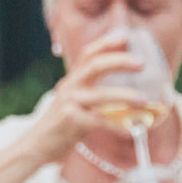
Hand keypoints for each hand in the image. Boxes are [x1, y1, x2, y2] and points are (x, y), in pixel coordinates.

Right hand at [16, 31, 148, 165]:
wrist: (36, 146)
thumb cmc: (60, 126)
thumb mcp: (72, 102)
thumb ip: (91, 93)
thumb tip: (124, 93)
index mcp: (72, 80)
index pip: (88, 53)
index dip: (107, 43)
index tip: (126, 36)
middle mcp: (70, 87)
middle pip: (95, 65)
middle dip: (120, 61)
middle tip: (141, 63)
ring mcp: (69, 103)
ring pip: (102, 95)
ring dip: (126, 96)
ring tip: (144, 100)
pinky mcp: (71, 121)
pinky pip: (100, 122)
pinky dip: (118, 127)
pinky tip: (131, 131)